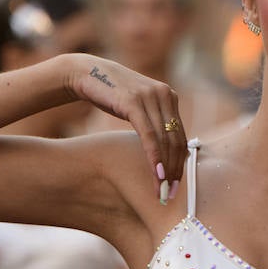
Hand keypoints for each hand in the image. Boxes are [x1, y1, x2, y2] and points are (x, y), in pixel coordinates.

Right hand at [65, 55, 186, 203]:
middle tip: (171, 194)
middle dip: (175, 171)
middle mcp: (165, 94)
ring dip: (165, 169)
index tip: (176, 186)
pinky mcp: (135, 102)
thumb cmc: (111, 96)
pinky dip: (155, 157)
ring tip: (162, 191)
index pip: (181, 136)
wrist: (86, 74)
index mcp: (169, 96)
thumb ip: (153, 122)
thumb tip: (166, 150)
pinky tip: (157, 174)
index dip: (181, 163)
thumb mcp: (137, 108)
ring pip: (165, 141)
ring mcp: (151, 97)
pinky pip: (149, 136)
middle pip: (177, 141)